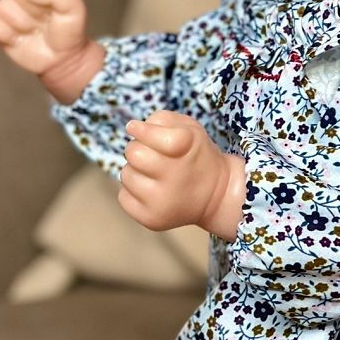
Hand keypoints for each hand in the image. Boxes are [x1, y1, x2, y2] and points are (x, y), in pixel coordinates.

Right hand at [0, 0, 89, 79]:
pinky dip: (2, 32)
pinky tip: (17, 39)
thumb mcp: (74, 9)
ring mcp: (12, 10)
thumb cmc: (70, 32)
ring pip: (3, 6)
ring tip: (34, 31)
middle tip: (45, 20)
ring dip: (21, 22)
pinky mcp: (0, 28)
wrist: (63, 60)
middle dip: (32, 5)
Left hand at [118, 110, 246, 239]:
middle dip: (139, 149)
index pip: (148, 133)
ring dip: (136, 171)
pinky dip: (133, 192)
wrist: (215, 195)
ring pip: (126, 175)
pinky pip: (123, 197)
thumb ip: (162, 119)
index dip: (141, 129)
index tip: (138, 128)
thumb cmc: (195, 156)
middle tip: (153, 155)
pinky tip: (151, 191)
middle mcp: (175, 177)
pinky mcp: (151, 219)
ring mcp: (162, 201)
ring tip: (155, 175)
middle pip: (133, 153)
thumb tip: (133, 128)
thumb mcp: (189, 128)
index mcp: (186, 148)